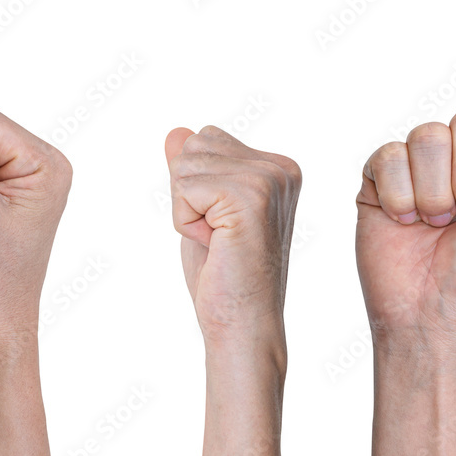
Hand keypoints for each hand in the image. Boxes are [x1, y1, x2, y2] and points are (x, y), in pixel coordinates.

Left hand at [164, 126, 301, 341]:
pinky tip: (214, 245)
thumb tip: (175, 132)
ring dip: (185, 209)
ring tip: (217, 241)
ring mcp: (268, 179)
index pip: (206, 139)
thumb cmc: (223, 276)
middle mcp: (279, 168)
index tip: (222, 226)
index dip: (195, 187)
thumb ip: (194, 170)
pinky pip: (183, 187)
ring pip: (185, 164)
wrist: (242, 323)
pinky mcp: (250, 195)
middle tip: (216, 236)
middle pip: (194, 144)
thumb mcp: (202, 213)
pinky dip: (184, 221)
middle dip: (187, 193)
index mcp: (277, 167)